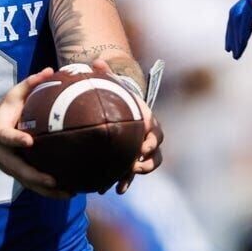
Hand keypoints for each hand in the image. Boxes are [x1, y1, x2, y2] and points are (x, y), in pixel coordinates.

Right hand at [0, 68, 72, 199]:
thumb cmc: (6, 110)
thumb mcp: (14, 94)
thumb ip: (30, 84)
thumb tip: (50, 70)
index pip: (6, 137)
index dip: (15, 140)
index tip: (28, 142)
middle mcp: (2, 154)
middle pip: (17, 169)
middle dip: (34, 177)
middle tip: (53, 180)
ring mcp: (9, 166)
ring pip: (26, 182)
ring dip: (46, 190)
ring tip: (68, 193)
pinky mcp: (17, 174)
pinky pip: (33, 185)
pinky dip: (49, 192)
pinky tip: (69, 193)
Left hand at [92, 59, 162, 193]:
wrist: (120, 111)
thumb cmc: (117, 97)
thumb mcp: (113, 85)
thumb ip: (106, 75)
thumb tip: (96, 61)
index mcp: (147, 121)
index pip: (155, 133)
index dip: (151, 142)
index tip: (143, 148)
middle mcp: (149, 138)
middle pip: (155, 155)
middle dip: (147, 163)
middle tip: (134, 167)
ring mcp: (141, 152)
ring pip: (144, 167)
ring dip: (134, 176)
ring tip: (121, 185)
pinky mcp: (131, 161)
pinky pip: (130, 174)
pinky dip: (122, 181)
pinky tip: (110, 190)